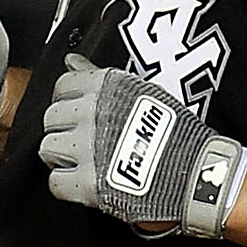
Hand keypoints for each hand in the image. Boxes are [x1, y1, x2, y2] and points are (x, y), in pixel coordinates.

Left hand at [38, 54, 246, 238]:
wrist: (198, 174)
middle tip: (83, 143)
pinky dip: (68, 186)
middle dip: (64, 131)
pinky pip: (56, 182)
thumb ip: (101, 78)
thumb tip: (70, 60)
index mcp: (106, 87)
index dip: (69, 102)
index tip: (81, 115)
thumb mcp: (143, 92)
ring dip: (63, 158)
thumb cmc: (179, 134)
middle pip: (52, 118)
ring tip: (84, 164)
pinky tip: (87, 184)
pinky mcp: (88, 183)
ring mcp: (88, 149)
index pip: (63, 86)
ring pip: (47, 149)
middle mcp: (92, 113)